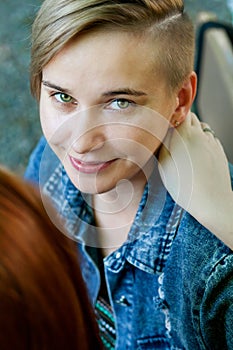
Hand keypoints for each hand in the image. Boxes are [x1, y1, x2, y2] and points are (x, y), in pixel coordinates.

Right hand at [158, 112, 232, 247]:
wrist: (212, 201)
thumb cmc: (185, 186)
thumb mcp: (164, 166)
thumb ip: (163, 144)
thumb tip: (161, 133)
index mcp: (185, 135)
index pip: (181, 111)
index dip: (173, 114)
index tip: (165, 122)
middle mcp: (201, 134)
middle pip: (192, 118)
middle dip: (182, 122)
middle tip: (172, 135)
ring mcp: (212, 143)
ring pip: (202, 128)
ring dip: (193, 132)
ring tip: (184, 147)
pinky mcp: (219, 152)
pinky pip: (209, 139)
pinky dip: (202, 142)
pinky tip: (196, 155)